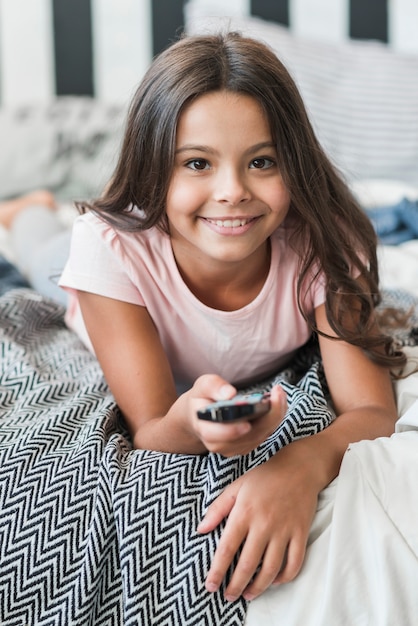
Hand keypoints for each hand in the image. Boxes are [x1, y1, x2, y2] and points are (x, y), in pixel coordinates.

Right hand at [188, 375, 286, 456]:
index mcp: (204, 429)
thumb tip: (230, 393)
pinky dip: (275, 418)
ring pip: (261, 435)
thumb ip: (213, 387)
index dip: (232, 431)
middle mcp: (220, 444)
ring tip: (279, 393)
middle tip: (277, 394)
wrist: (203, 414)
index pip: (216, 435)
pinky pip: (265, 433)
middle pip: (248, 436)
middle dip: (267, 416)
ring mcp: (236, 447)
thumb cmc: (203, 398)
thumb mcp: (202, 386)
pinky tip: (278, 401)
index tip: (247, 422)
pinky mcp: (249, 445)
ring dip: (275, 415)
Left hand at [197, 444, 319, 600]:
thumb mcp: (236, 487)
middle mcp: (264, 524)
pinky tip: (275, 581)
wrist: (299, 467)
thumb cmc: (264, 477)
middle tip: (228, 597)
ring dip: (259, 587)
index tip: (210, 586)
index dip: (217, 570)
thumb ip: (217, 508)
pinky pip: (294, 563)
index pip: (226, 548)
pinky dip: (285, 577)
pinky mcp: (301, 533)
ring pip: (271, 569)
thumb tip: (201, 530)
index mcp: (244, 512)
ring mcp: (284, 530)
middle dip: (236, 585)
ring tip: (248, 594)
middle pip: (248, 564)